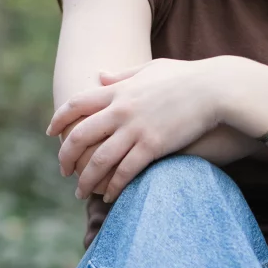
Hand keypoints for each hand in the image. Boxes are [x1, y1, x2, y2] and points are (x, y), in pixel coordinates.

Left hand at [47, 58, 222, 203]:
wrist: (215, 88)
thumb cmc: (187, 77)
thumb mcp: (150, 69)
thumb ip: (122, 75)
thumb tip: (100, 76)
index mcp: (117, 90)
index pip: (75, 104)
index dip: (59, 120)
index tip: (52, 134)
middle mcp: (120, 110)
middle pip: (80, 136)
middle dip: (66, 157)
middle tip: (64, 171)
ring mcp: (136, 129)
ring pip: (99, 160)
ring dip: (86, 180)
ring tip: (81, 192)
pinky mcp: (153, 146)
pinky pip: (126, 172)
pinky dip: (114, 187)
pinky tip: (109, 197)